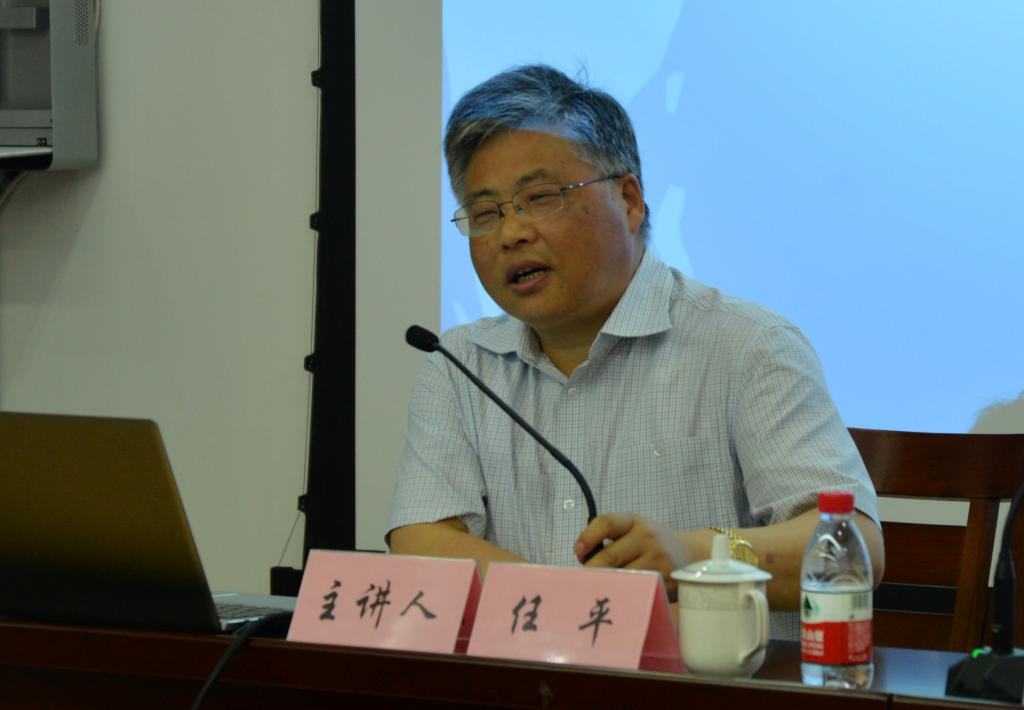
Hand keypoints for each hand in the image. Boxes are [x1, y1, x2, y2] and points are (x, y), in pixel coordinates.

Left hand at [574, 512, 690, 600]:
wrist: (690, 554)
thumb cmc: (651, 543)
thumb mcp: (634, 529)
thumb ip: (609, 538)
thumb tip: (583, 560)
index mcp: (634, 521)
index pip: (606, 523)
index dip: (587, 537)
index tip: (578, 552)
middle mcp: (647, 537)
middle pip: (609, 556)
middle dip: (591, 570)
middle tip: (581, 581)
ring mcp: (657, 560)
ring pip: (621, 576)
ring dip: (606, 584)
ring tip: (597, 589)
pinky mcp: (664, 581)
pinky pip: (636, 590)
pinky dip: (623, 595)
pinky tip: (617, 597)